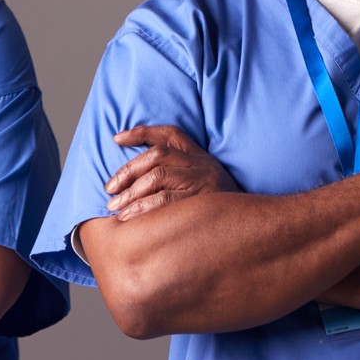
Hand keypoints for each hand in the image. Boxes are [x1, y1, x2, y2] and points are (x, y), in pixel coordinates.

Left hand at [106, 125, 241, 219]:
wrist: (251, 227)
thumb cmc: (220, 208)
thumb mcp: (205, 184)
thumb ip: (179, 176)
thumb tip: (139, 181)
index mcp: (201, 157)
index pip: (170, 134)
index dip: (142, 132)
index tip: (116, 138)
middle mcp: (202, 165)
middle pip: (157, 156)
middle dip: (128, 171)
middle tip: (109, 189)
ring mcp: (203, 182)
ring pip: (159, 176)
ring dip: (132, 192)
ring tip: (114, 207)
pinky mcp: (202, 201)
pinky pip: (166, 201)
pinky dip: (143, 208)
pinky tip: (129, 218)